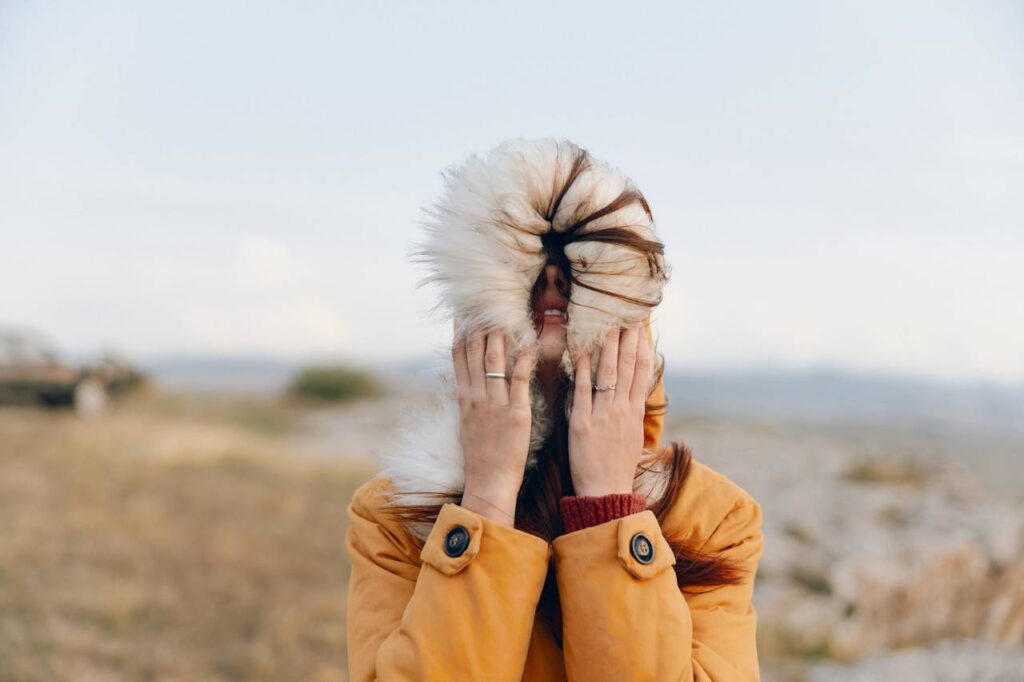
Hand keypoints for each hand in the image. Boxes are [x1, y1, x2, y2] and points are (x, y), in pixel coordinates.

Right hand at [452, 321, 536, 525]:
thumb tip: (468, 383)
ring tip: (504, 310)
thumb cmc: (481, 456)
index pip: (459, 356)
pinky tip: (528, 341)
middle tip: (482, 299)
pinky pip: (519, 379)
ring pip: (494, 360)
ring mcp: (495, 403)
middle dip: (477, 323)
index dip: (460, 331)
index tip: (461, 310)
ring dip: (499, 333)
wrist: (488, 482)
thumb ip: (469, 400)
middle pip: (473, 351)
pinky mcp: (515, 412)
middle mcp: (476, 396)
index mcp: (464, 398)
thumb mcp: (467, 423)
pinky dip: (523, 359)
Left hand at [568, 323, 650, 496]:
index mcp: (635, 412)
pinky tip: (582, 350)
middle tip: (627, 314)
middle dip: (628, 339)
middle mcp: (622, 409)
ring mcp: (603, 415)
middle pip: (627, 367)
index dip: (642, 347)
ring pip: (608, 374)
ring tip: (607, 323)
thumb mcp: (632, 436)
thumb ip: (632, 412)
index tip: (641, 326)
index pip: (641, 372)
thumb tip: (634, 394)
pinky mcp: (583, 423)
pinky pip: (583, 390)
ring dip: (608, 346)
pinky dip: (583, 369)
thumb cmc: (617, 467)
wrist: (607, 493)